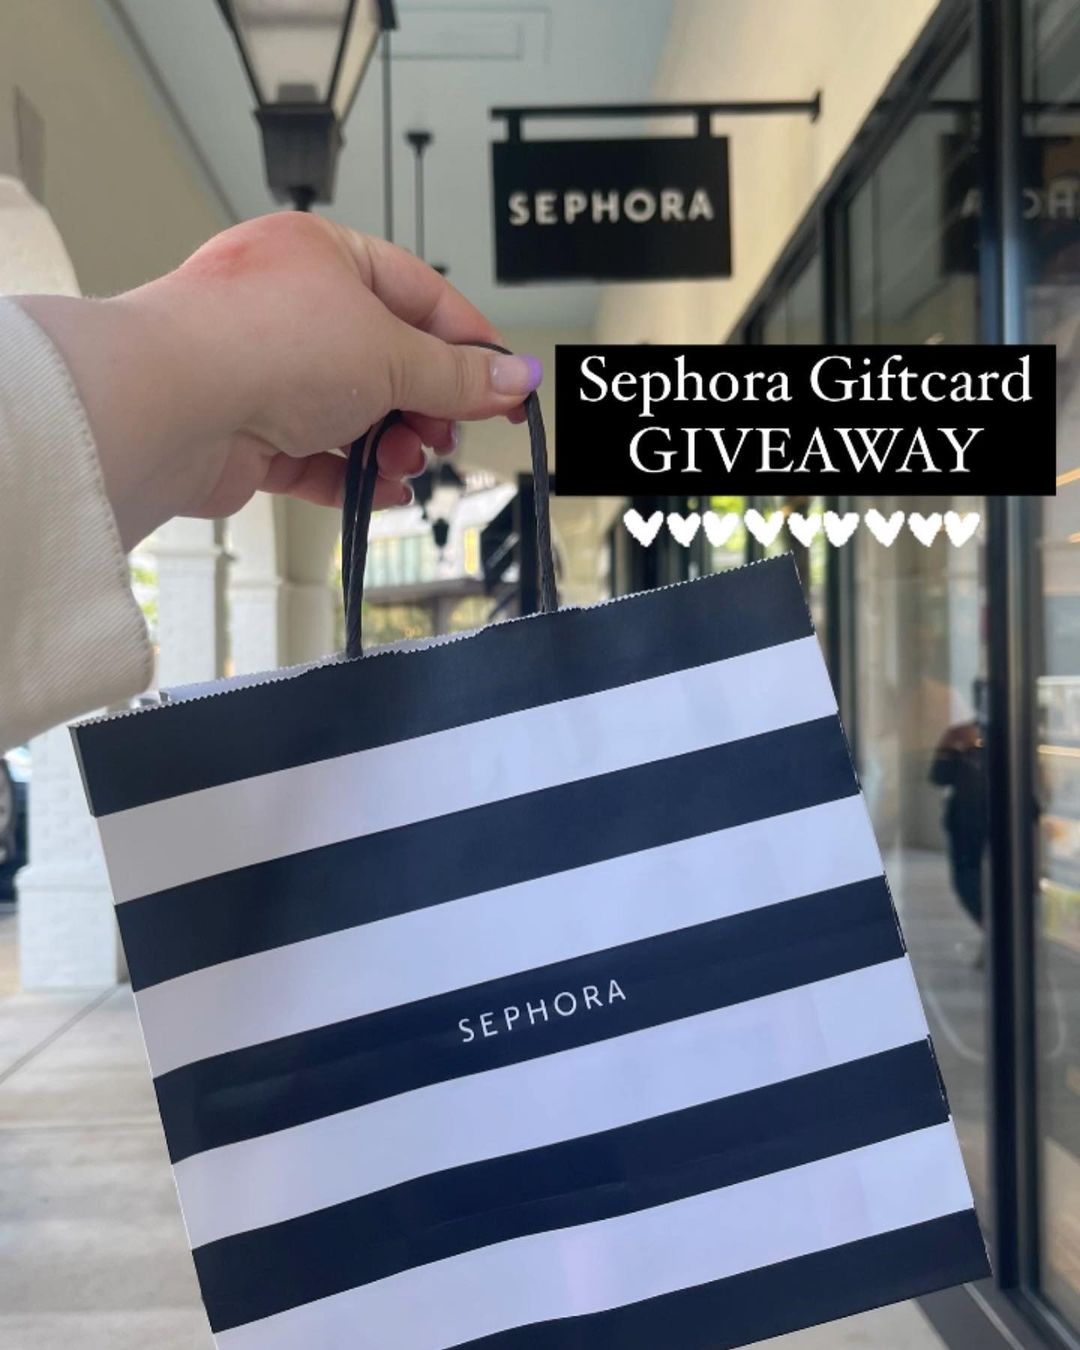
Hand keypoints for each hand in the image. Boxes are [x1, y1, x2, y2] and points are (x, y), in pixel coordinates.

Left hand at [17, 213, 541, 549]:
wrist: (168, 404)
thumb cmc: (259, 344)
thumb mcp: (390, 353)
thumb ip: (457, 375)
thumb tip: (513, 377)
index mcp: (323, 256)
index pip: (419, 294)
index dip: (469, 344)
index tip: (506, 386)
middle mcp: (290, 308)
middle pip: (386, 360)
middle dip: (425, 405)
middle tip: (448, 434)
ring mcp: (264, 370)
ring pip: (352, 413)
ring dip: (391, 445)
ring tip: (407, 464)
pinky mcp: (246, 431)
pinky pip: (315, 457)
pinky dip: (352, 476)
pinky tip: (383, 492)